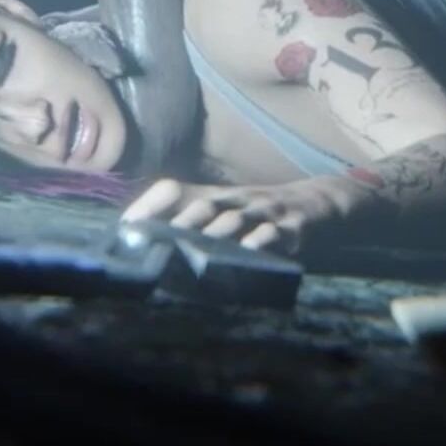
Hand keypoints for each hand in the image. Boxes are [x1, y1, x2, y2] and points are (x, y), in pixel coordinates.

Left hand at [118, 175, 361, 255]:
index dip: (150, 204)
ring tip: (195, 254)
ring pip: (236, 220)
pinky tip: (248, 256)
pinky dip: (260, 244)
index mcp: (217, 196)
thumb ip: (195, 223)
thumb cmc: (263, 214)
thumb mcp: (228, 211)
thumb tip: (151, 245)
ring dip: (214, 235)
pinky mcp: (294, 228)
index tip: (125, 225)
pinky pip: (275, 235)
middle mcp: (237, 200)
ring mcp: (266, 212)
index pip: (176, 190)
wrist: (320, 203)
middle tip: (157, 243)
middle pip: (205, 205)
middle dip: (179, 222)